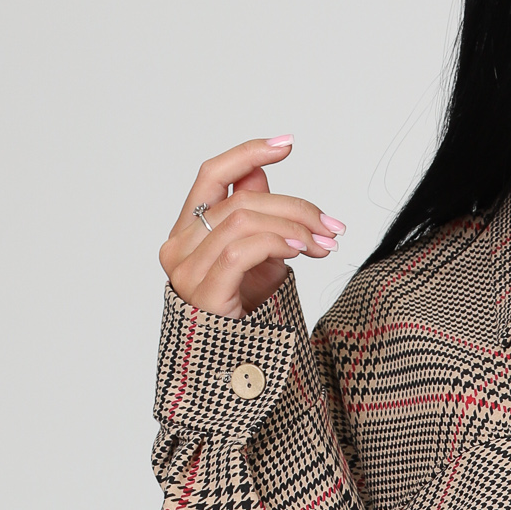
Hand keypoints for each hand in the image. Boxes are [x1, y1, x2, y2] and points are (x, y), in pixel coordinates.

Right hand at [159, 136, 346, 318]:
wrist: (234, 365)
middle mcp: (179, 246)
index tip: (287, 145)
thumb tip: (259, 173)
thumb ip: (254, 217)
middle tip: (331, 226)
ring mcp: (185, 269)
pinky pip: (239, 250)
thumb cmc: (244, 315)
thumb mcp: (257, 258)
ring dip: (294, 227)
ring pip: (243, 220)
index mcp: (188, 231)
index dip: (248, 153)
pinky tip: (300, 250)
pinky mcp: (201, 292)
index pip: (212, 175)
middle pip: (241, 199)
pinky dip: (275, 242)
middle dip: (295, 207)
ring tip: (324, 245)